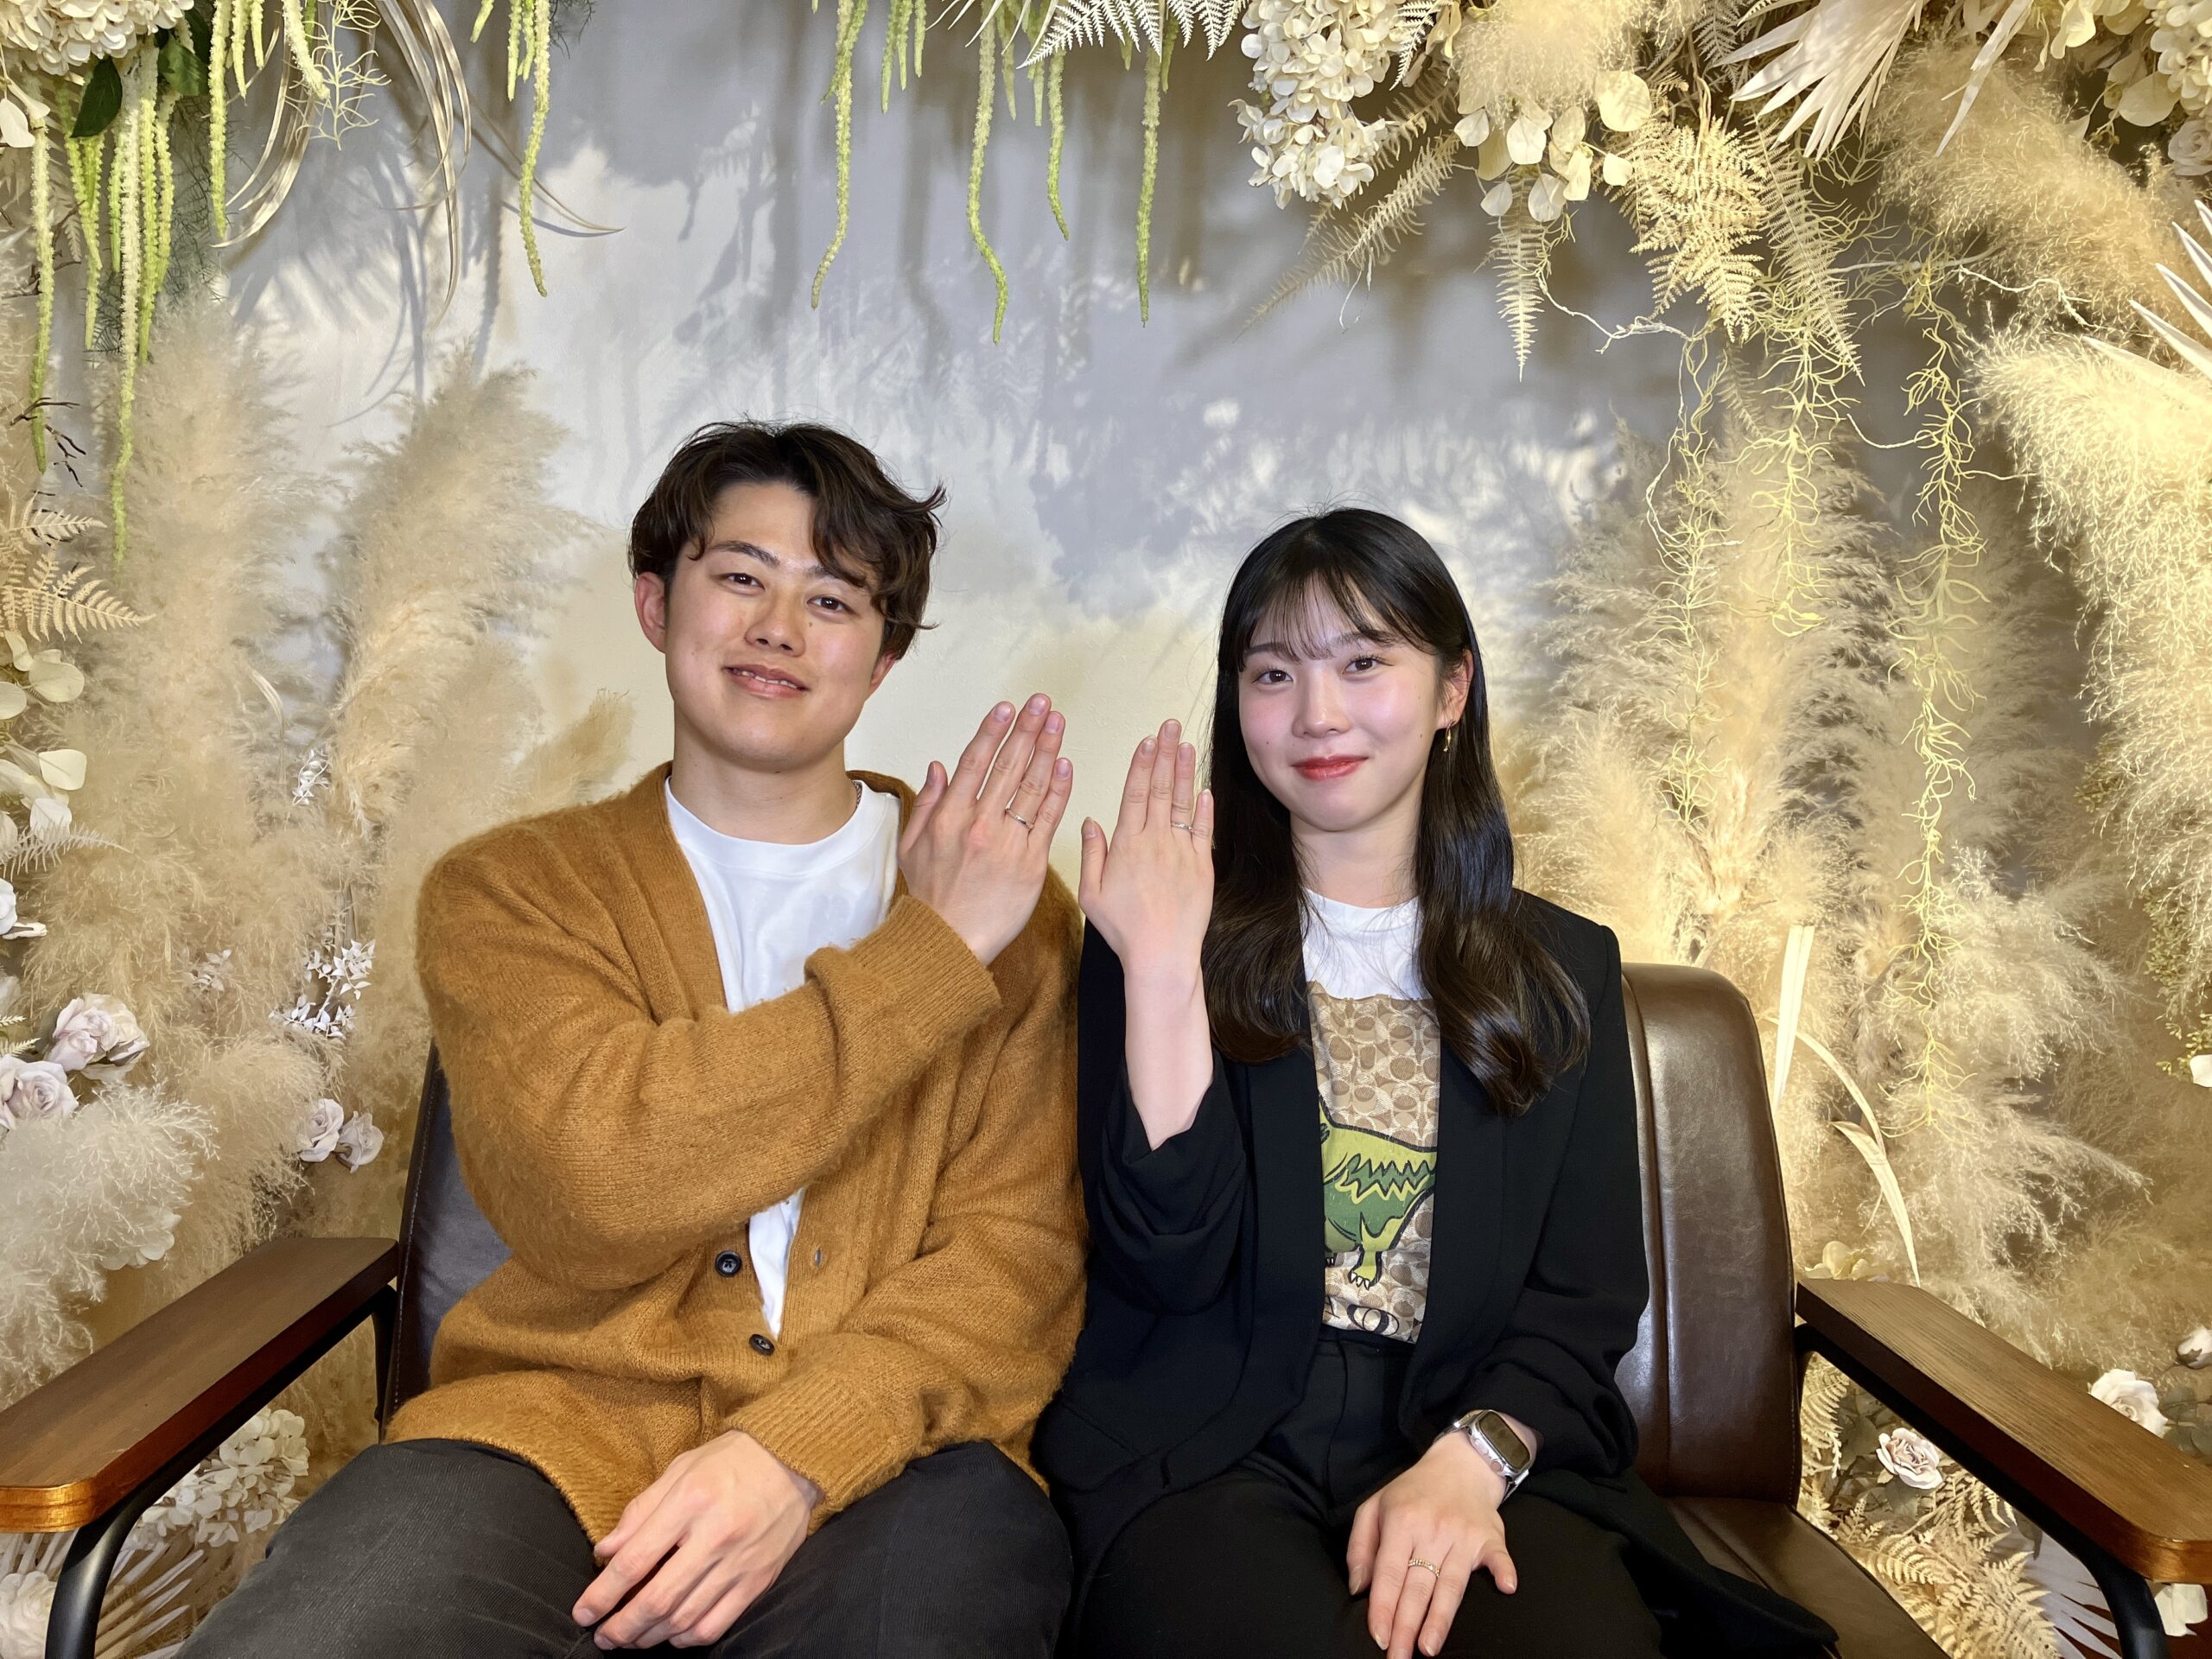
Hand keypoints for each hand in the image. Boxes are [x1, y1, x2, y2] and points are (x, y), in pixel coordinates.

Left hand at [573, 1431, 817, 1649]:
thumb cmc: (732, 1461)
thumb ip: (642, 1511)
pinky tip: (672, 1635)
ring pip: (685, 1617)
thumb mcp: (680, 1470)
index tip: (583, 1612)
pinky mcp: (759, 1580)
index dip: (603, 1593)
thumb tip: (606, 1551)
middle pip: (657, 1598)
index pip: (635, 1559)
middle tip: (603, 1636)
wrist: (795, 1462)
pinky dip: (688, 1638)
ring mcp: (740, 1562)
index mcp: (690, 1501)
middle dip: (622, 1626)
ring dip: (649, 1636)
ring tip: (630, 1639)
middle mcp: (715, 1536)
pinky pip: (717, 1623)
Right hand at [900, 694, 1073, 965]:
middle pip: (1008, 766)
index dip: (993, 732)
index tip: (1007, 708)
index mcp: (949, 816)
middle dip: (1027, 730)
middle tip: (1042, 704)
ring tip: (1058, 723)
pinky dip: (1058, 790)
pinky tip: (1065, 765)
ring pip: (1031, 786)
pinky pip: (1048, 819)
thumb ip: (926, 802)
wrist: (950, 941)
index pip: (974, 763)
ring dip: (1047, 750)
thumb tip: (937, 765)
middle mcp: (979, 824)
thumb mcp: (912, 847)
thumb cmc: (932, 897)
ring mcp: (1007, 842)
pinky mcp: (1031, 863)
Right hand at [1077, 719, 1212, 981]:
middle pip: (1161, 788)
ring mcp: (1182, 852)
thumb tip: (1090, 821)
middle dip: (1165, 754)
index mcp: (1127, 844)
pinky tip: (1204, 789)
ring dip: (1185, 771)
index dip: (1142, 764)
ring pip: (1183, 803)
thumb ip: (1092, 853)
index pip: (1135, 793)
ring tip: (1187, 744)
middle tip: (1170, 726)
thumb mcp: (1091, 893)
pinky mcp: (1202, 867)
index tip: (1147, 740)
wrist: (1162, 954)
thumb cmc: (1123, 929)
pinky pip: (1204, 831)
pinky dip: (1204, 808)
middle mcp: (1156, 841)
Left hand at [1347, 1433, 1518, 1658]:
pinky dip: (1503, 1570)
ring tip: (1428, 1648)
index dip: (1383, 1607)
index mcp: (1401, 1521)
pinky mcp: (1490, 1536)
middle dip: (1406, 1626)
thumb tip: (1357, 1589)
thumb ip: (1360, 1546)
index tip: (1378, 1637)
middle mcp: (1432, 1529)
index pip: (1389, 1573)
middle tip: (1398, 1657)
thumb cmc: (1412, 1493)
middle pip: (1417, 1586)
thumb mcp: (1375, 1507)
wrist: (1460, 1464)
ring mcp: (1463, 1533)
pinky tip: (1505, 1587)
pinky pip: (1498, 1556)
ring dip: (1440, 1617)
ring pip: (1451, 1583)